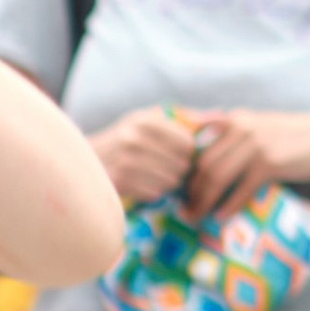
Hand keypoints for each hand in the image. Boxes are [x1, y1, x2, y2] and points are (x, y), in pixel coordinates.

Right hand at [87, 107, 204, 207]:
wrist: (84, 162)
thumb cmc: (126, 140)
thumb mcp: (150, 122)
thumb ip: (188, 119)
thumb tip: (224, 117)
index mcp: (144, 119)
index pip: (188, 143)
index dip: (187, 153)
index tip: (177, 154)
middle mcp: (133, 138)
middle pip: (182, 164)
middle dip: (178, 169)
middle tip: (165, 169)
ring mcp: (125, 161)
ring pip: (170, 181)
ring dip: (166, 183)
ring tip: (153, 177)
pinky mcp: (119, 182)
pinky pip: (155, 193)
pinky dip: (152, 193)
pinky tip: (142, 185)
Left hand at [181, 109, 309, 217]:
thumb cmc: (286, 136)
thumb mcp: (255, 126)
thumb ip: (228, 133)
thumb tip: (197, 150)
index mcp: (233, 120)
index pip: (198, 144)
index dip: (184, 169)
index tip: (178, 188)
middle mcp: (241, 129)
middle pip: (204, 164)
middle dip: (191, 190)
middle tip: (184, 209)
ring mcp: (255, 146)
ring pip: (218, 177)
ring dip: (204, 201)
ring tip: (197, 216)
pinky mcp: (269, 164)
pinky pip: (241, 190)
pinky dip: (229, 205)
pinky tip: (221, 217)